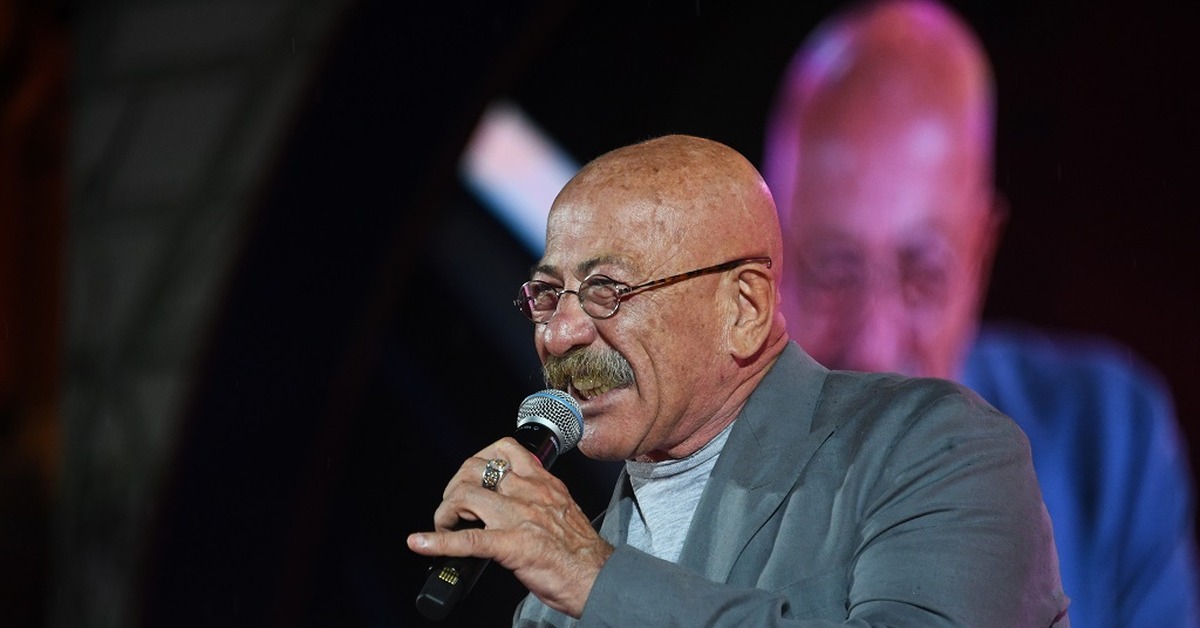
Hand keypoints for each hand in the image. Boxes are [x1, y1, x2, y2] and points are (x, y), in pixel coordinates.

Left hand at [407, 437, 613, 617]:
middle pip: (474, 469)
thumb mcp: (561, 509)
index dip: (477, 460)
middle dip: (454, 487)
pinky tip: (420, 543)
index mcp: (543, 482)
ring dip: (445, 512)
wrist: (599, 577)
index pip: (503, 449)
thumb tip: (510, 502)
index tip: (471, 477)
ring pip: (465, 496)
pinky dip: (437, 542)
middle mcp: (529, 493)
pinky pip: (467, 540)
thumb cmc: (583, 551)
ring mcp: (518, 517)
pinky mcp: (512, 546)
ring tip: (446, 527)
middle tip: (454, 508)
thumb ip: (537, 499)